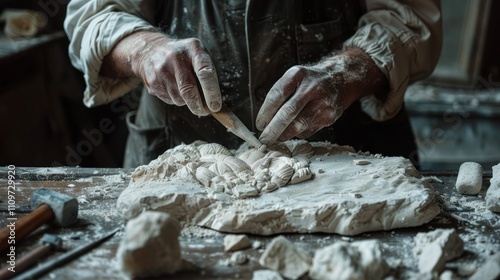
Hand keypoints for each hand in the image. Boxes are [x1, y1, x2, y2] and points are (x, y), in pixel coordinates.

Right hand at [102, 31, 221, 115]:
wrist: (152, 49)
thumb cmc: (183, 56)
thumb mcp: (197, 54)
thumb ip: (206, 73)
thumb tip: (215, 104)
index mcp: (193, 49)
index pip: (204, 72)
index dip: (212, 92)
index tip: (216, 106)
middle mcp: (176, 58)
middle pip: (188, 89)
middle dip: (198, 106)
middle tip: (205, 111)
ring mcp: (161, 69)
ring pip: (179, 98)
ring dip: (187, 102)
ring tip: (187, 93)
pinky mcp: (152, 81)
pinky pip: (169, 100)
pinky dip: (175, 100)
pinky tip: (173, 88)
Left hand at [256, 48, 387, 144]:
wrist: (340, 79)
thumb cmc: (309, 81)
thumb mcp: (294, 78)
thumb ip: (279, 95)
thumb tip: (264, 121)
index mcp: (298, 75)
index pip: (277, 95)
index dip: (265, 113)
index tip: (259, 124)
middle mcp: (311, 87)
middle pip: (288, 112)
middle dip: (273, 129)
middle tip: (264, 139)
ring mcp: (323, 103)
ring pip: (299, 125)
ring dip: (284, 135)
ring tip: (276, 138)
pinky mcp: (329, 116)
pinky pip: (308, 130)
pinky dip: (298, 133)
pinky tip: (294, 130)